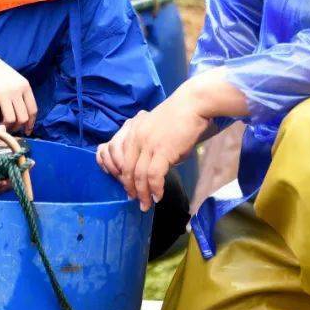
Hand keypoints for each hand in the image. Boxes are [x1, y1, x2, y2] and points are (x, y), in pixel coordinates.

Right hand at [0, 46, 37, 133]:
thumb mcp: (13, 80)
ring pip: (10, 120)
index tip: (27, 131)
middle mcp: (16, 89)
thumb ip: (19, 95)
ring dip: (4, 125)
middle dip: (16, 127)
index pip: (32, 110)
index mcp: (24, 85)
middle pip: (22, 118)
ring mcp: (2, 92)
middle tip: (9, 128)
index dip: (30, 124)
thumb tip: (22, 120)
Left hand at [108, 93, 212, 211]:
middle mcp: (135, 137)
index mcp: (131, 130)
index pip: (116, 157)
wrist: (193, 105)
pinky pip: (154, 176)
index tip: (127, 187)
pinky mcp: (162, 150)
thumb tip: (151, 172)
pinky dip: (155, 189)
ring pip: (139, 175)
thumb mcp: (155, 131)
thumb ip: (148, 148)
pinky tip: (158, 196)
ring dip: (142, 194)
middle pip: (126, 169)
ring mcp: (147, 144)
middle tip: (136, 201)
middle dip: (130, 188)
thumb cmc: (178, 118)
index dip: (120, 175)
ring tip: (146, 205)